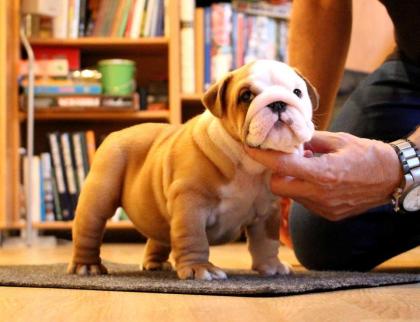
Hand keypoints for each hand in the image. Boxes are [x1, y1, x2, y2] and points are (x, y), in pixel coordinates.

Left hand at [245, 131, 401, 220]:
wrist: (393, 179)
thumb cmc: (368, 155)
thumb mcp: (339, 140)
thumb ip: (310, 141)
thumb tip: (288, 139)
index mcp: (323, 174)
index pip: (281, 167)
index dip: (262, 156)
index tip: (250, 147)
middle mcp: (320, 195)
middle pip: (277, 187)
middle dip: (275, 173)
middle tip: (285, 160)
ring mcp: (324, 208)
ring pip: (291, 196)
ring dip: (292, 182)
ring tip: (308, 168)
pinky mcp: (328, 215)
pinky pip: (305, 203)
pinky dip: (304, 190)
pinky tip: (318, 180)